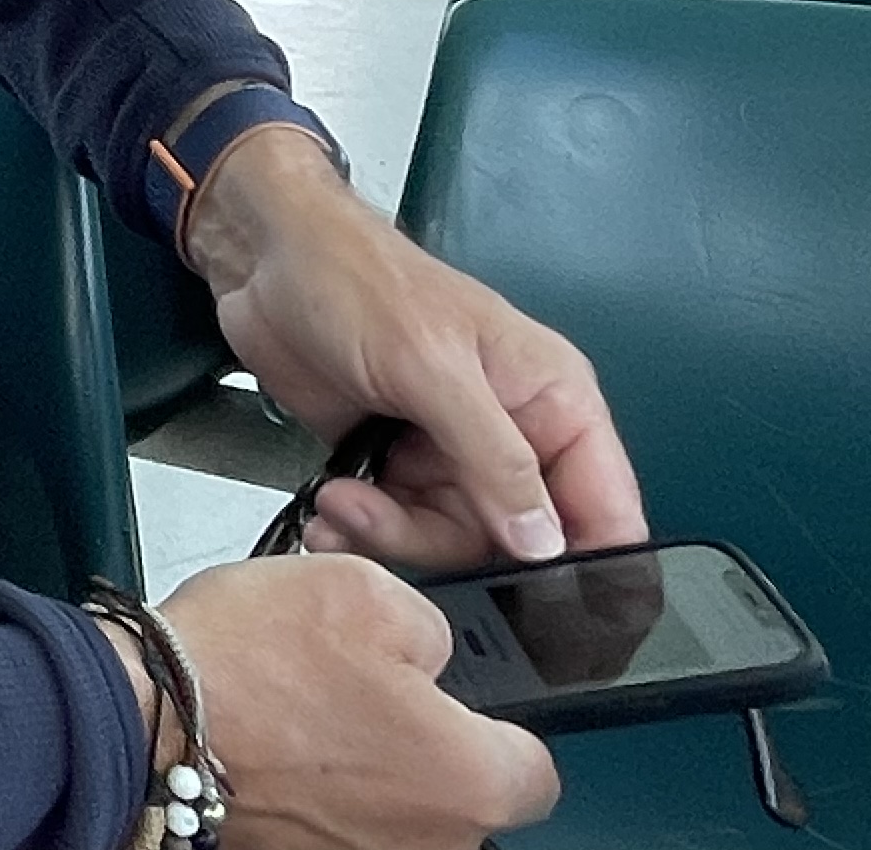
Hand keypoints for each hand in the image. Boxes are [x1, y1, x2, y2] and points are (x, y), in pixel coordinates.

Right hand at [161, 555, 560, 847]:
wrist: (142, 719)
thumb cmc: (250, 665)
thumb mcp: (367, 589)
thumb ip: (434, 627)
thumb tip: (431, 656)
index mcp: (470, 779)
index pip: (536, 768)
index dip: (496, 720)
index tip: (454, 695)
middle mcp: (434, 844)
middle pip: (460, 794)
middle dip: (420, 743)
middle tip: (358, 685)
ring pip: (396, 809)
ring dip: (366, 768)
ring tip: (303, 710)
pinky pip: (338, 823)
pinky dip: (316, 790)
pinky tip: (276, 744)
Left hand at [188, 128, 646, 569]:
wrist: (264, 257)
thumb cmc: (355, 277)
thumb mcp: (431, 365)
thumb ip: (493, 457)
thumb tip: (545, 541)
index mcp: (551, 398)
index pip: (605, 506)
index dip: (590, 565)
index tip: (553, 612)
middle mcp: (510, 432)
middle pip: (517, 541)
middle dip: (447, 544)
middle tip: (389, 520)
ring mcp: (449, 450)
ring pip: (451, 540)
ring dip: (390, 534)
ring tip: (341, 503)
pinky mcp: (393, 460)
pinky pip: (398, 525)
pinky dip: (362, 527)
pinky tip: (329, 509)